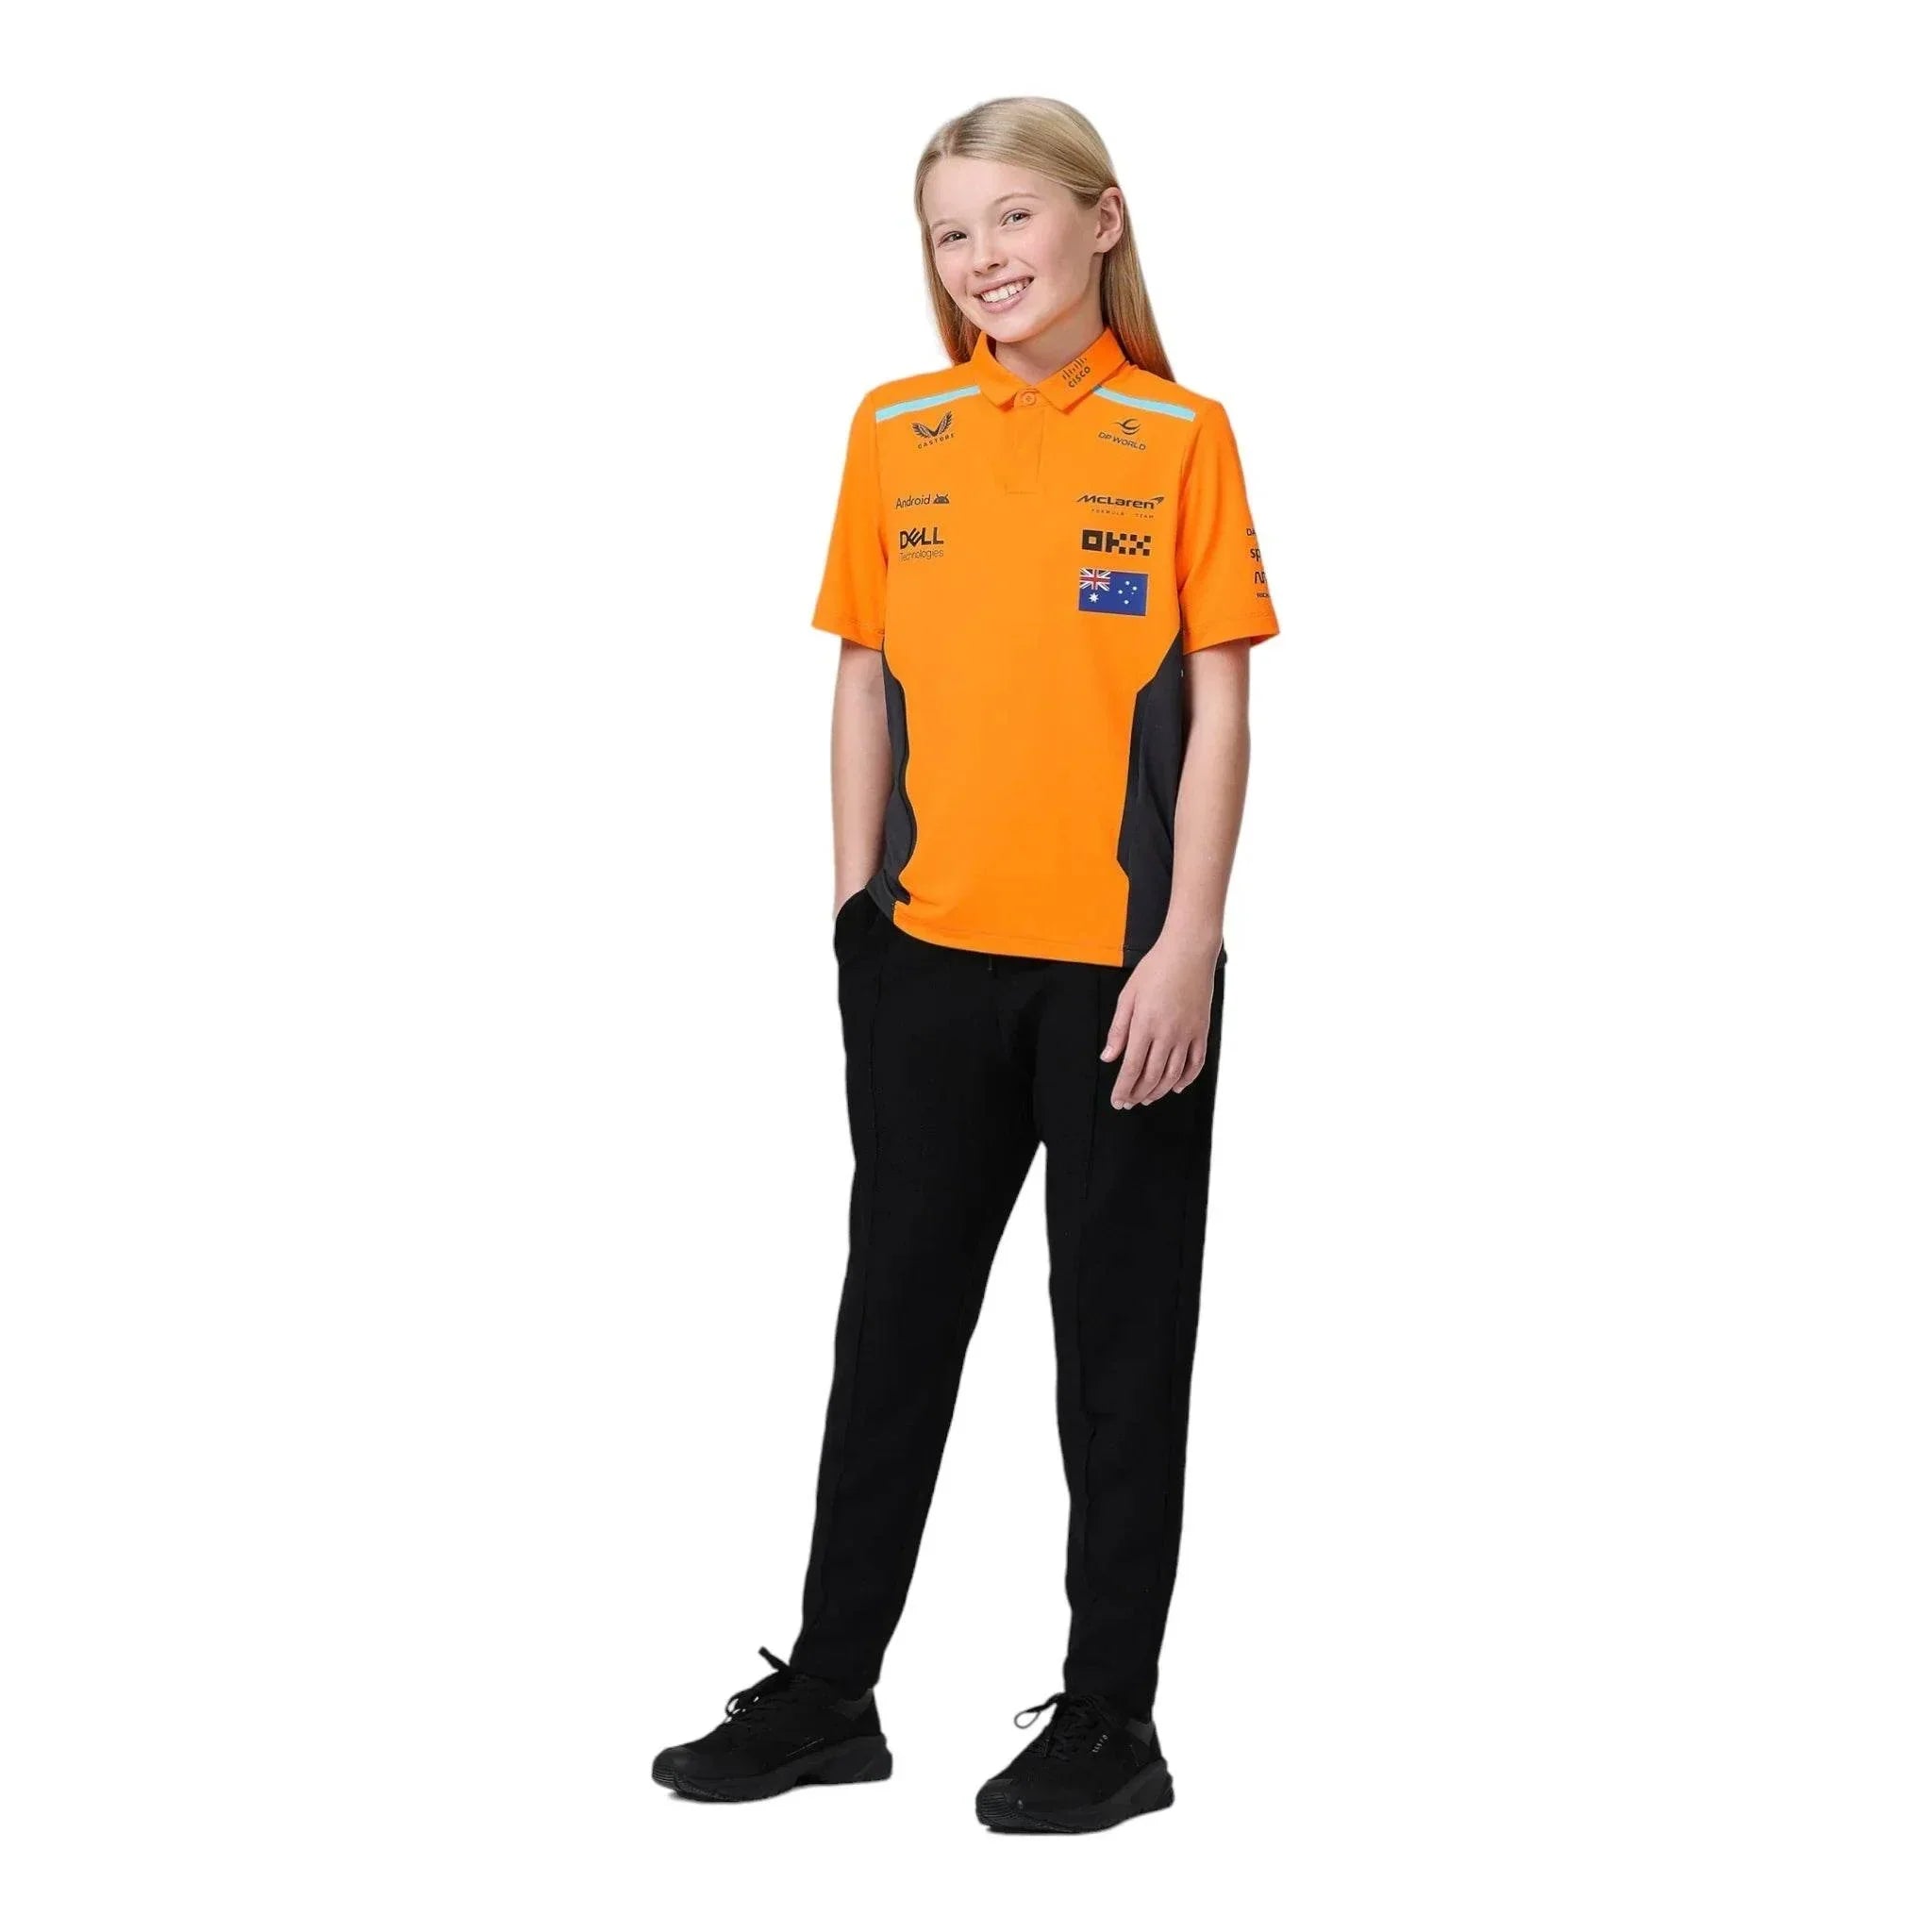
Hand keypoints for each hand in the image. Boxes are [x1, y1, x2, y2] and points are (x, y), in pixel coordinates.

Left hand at [1099, 936, 1218, 1107]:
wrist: (1188, 952)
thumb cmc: (1155, 969)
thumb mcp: (1127, 996)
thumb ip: (1118, 1030)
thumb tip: (1108, 1057)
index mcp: (1145, 1024)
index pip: (1131, 1068)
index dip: (1123, 1089)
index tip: (1117, 1101)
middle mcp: (1167, 1033)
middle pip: (1151, 1076)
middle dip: (1138, 1094)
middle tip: (1129, 1102)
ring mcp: (1187, 1034)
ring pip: (1173, 1075)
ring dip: (1158, 1091)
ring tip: (1147, 1098)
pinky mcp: (1201, 1031)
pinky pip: (1196, 1063)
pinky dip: (1186, 1079)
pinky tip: (1175, 1087)